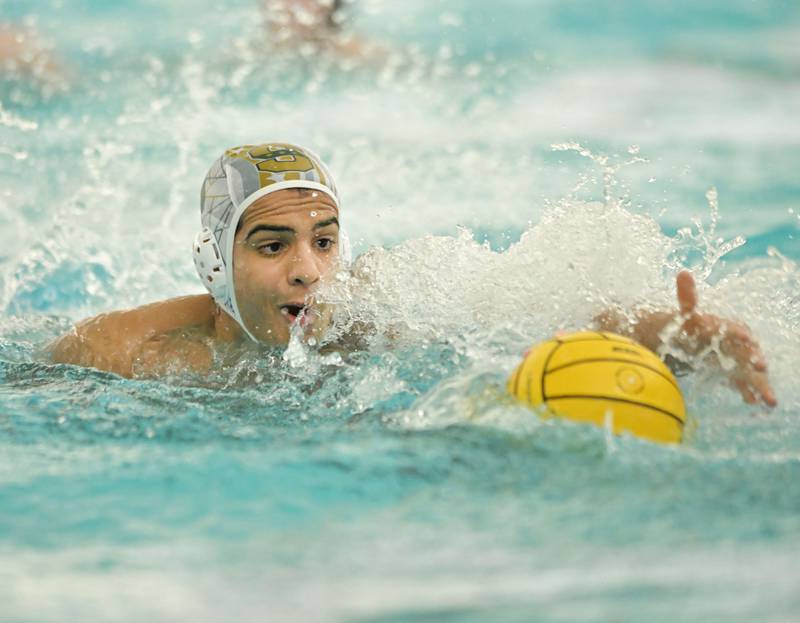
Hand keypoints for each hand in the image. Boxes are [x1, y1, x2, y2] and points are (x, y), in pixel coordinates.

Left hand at [675, 271, 776, 406]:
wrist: (693, 343)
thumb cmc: (693, 327)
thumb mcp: (687, 314)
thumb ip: (687, 296)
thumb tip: (683, 272)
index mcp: (729, 327)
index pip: (737, 329)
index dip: (741, 333)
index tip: (746, 338)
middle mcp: (739, 344)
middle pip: (749, 352)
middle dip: (756, 360)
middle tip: (761, 366)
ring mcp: (739, 361)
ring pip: (752, 373)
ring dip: (761, 385)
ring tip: (770, 400)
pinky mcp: (735, 375)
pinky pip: (744, 385)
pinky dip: (748, 393)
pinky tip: (753, 403)